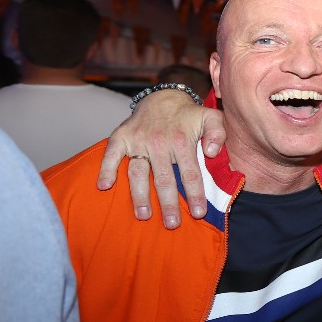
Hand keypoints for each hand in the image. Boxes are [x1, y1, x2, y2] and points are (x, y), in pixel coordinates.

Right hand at [96, 90, 224, 227]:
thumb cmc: (190, 115)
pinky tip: (104, 186)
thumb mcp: (211, 117)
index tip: (198, 213)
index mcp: (182, 141)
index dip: (194, 194)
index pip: (190, 173)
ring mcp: (138, 140)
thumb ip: (217, 134)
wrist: (162, 98)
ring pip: (138, 172)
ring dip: (139, 196)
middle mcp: (159, 142)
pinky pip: (111, 154)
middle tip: (172, 224)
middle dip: (168, 203)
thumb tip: (211, 152)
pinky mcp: (121, 137)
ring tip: (143, 216)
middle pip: (164, 178)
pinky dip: (106, 169)